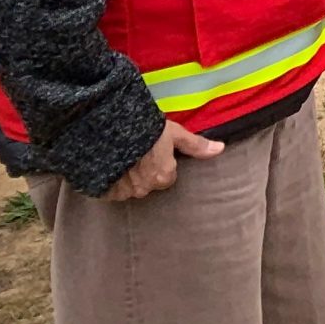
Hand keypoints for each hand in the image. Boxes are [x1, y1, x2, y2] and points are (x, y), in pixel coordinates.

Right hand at [103, 122, 221, 201]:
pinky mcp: (104, 192)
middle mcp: (144, 189)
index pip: (167, 177)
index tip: (156, 153)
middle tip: (140, 153)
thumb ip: (196, 145)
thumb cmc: (147, 131)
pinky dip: (113, 181)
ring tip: (123, 157)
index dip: (163, 164)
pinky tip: (110, 165)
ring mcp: (123, 192)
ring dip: (129, 177)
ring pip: (131, 187)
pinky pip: (112, 191)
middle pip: (149, 183)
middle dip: (146, 172)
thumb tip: (220, 149)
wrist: (110, 133)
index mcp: (163, 177)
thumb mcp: (174, 134)